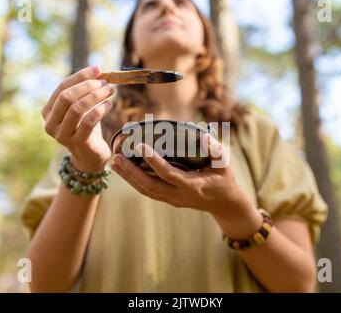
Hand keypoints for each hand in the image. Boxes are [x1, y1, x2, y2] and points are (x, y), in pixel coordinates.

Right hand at [42, 66, 114, 171]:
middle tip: (105, 82)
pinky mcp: (76, 143)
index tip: (98, 69)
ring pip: (77, 108)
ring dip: (96, 96)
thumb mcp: (82, 108)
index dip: (80, 76)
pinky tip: (109, 104)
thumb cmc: (86, 128)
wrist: (90, 155)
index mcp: (48, 111)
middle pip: (67, 97)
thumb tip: (98, 70)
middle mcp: (50, 123)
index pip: (62, 87)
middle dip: (88, 86)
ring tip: (110, 90)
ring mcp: (62, 134)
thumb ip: (84, 92)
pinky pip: (88, 122)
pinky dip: (100, 110)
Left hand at [111, 133, 261, 236]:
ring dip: (128, 177)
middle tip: (117, 157)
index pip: (170, 174)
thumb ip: (215, 149)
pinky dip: (134, 181)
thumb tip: (202, 136)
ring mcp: (173, 200)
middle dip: (131, 173)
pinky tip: (124, 170)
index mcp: (194, 185)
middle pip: (150, 186)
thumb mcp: (225, 163)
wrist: (224, 203)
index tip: (141, 146)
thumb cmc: (224, 178)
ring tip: (115, 162)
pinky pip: (148, 191)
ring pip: (146, 191)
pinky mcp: (168, 199)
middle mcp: (180, 195)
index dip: (154, 161)